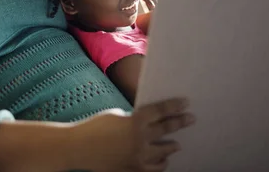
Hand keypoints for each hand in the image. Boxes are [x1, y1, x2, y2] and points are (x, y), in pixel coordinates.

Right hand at [68, 98, 194, 171]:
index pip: (160, 111)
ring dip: (171, 147)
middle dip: (179, 123)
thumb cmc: (94, 127)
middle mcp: (140, 139)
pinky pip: (154, 168)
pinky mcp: (133, 170)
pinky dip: (160, 164)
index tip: (185, 103)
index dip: (174, 107)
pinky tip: (164, 161)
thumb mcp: (116, 115)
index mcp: (135, 121)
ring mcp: (138, 157)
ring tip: (177, 145)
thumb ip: (134, 119)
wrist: (78, 148)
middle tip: (190, 119)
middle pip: (166, 129)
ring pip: (164, 152)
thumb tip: (147, 124)